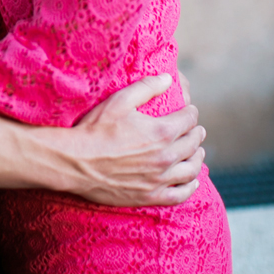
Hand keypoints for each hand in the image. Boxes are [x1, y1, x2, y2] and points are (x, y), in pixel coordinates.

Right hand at [67, 74, 205, 206]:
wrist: (75, 162)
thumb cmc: (94, 130)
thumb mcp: (118, 102)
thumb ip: (145, 88)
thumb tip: (167, 78)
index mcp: (161, 131)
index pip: (188, 120)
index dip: (191, 113)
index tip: (190, 111)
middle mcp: (166, 156)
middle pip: (193, 144)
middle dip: (196, 134)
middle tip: (196, 130)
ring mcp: (160, 178)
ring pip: (191, 169)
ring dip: (198, 158)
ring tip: (197, 153)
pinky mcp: (151, 195)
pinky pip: (181, 194)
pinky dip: (190, 187)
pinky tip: (191, 181)